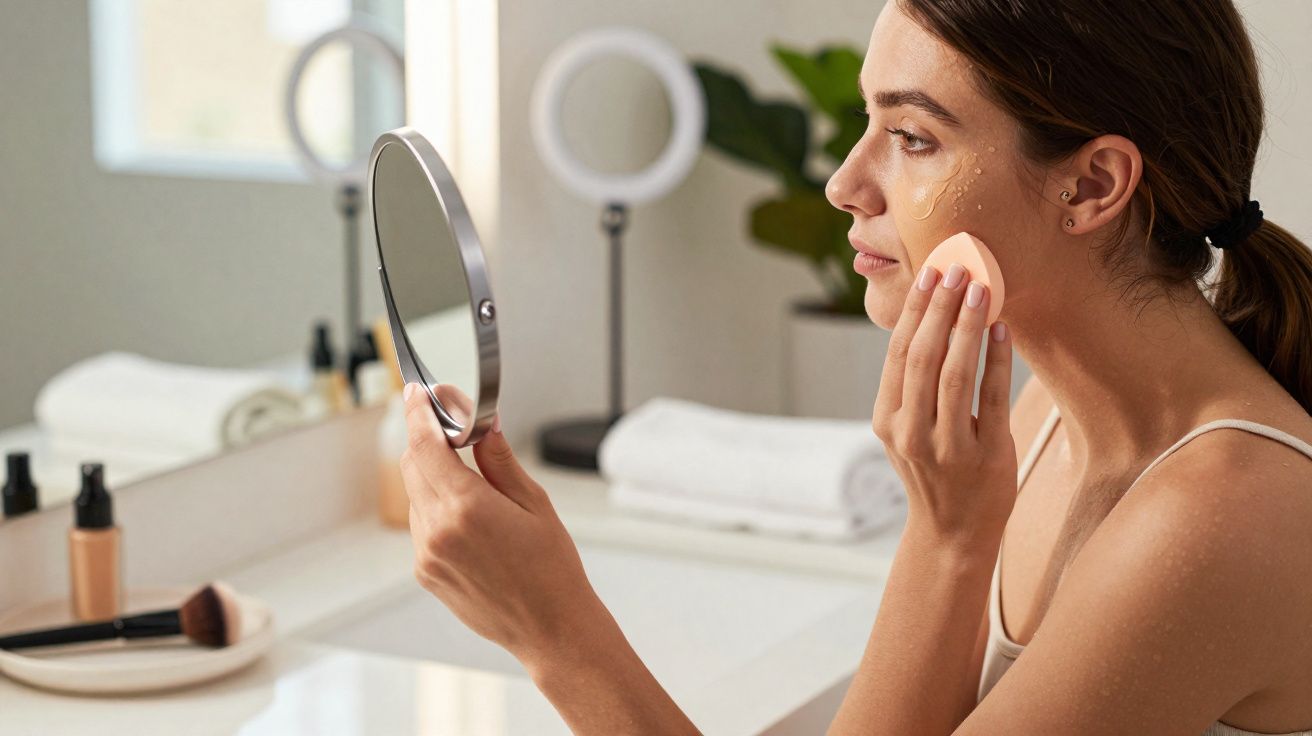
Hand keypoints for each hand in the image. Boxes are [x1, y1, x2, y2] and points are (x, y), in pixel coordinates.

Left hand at [399, 381, 610, 666]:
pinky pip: (420, 525)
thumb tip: (484, 427)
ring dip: (433, 476)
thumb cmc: (553, 570)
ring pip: (416, 496)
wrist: (551, 629)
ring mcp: (427, 555)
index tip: (415, 393)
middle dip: (425, 439)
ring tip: (471, 480)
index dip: (417, 413)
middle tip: (446, 423)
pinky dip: (436, 507)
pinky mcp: (425, 572)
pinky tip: (470, 516)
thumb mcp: (535, 504)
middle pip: (413, 466)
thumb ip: (500, 461)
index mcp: (467, 507)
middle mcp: (437, 531)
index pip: (426, 445)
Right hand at [872, 263, 1017, 550]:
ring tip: (980, 290)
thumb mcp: (906, 431)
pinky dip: (996, 360)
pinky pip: (992, 399)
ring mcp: (946, 447)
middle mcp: (911, 433)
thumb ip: (911, 387)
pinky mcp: (984, 457)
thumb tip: (930, 319)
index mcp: (887, 420)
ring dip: (967, 326)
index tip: (929, 274)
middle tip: (957, 269)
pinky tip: (1002, 330)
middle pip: (923, 358)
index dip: (914, 311)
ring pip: (954, 375)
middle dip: (940, 309)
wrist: (952, 534)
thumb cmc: (932, 472)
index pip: (898, 355)